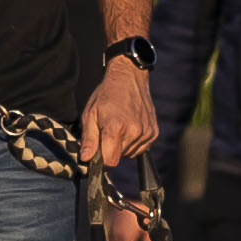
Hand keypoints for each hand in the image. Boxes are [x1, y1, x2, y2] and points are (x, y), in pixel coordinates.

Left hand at [81, 59, 158, 173]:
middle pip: (119, 157)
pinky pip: (141, 148)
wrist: (129, 78)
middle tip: (107, 131)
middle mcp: (134, 132)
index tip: (97, 152)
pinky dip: (133, 142)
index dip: (101, 160)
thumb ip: (89, 139)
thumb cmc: (107, 95)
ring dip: (122, 146)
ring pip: (130, 153)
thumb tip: (86, 159)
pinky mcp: (153, 132)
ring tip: (119, 126)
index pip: (110, 161)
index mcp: (116, 128)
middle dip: (110, 149)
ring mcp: (146, 132)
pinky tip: (129, 127)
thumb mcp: (90, 114)